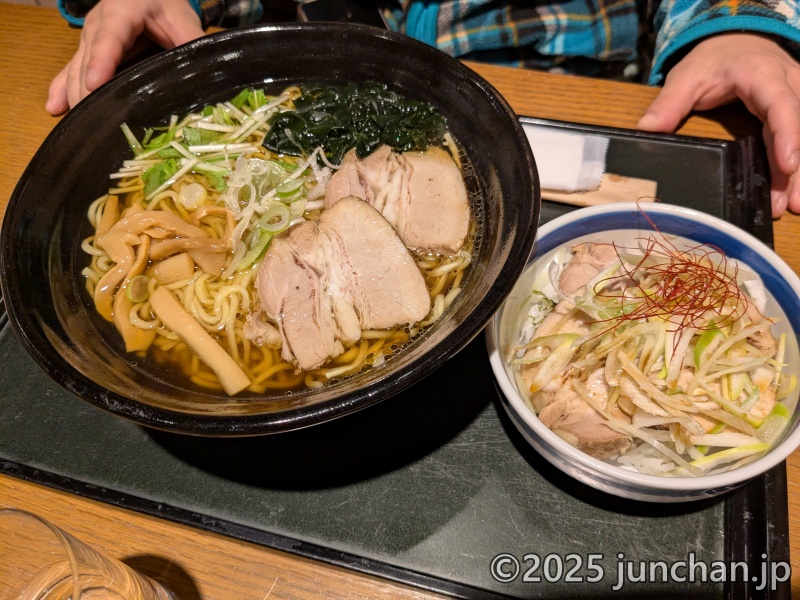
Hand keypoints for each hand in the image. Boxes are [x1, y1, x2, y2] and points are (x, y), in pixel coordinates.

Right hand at [46, 0, 203, 114]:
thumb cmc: (165, 5)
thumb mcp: (183, 21)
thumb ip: (192, 44)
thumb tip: (208, 74)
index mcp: (122, 12)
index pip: (109, 38)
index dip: (102, 61)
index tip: (96, 83)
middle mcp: (98, 25)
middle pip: (88, 60)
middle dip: (87, 90)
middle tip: (91, 123)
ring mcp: (90, 39)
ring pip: (77, 69)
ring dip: (77, 96)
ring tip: (79, 125)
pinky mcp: (87, 51)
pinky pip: (70, 70)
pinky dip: (62, 89)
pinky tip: (55, 108)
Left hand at [638, 33, 799, 217]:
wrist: (737, 41)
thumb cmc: (713, 60)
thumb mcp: (686, 77)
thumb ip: (668, 103)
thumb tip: (646, 129)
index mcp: (762, 75)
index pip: (780, 105)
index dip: (787, 135)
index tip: (788, 165)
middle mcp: (789, 84)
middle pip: (799, 126)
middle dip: (794, 169)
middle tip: (787, 205)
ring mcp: (798, 96)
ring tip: (795, 205)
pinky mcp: (798, 108)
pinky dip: (799, 165)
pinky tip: (797, 190)